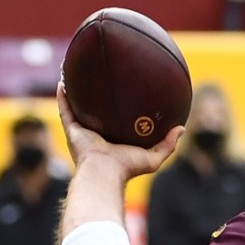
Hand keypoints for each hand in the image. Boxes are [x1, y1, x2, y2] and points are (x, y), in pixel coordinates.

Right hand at [56, 82, 181, 178]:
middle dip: (97, 97)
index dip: (119, 108)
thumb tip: (182, 128)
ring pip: (77, 107)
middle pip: (96, 112)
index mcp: (114, 141)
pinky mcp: (71, 130)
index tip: (125, 92)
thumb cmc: (128, 167)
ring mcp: (82, 132)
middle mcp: (97, 135)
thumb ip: (168, 144)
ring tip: (77, 72)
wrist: (105, 172)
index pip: (117, 122)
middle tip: (102, 78)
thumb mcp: (154, 157)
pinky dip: (63, 95)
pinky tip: (63, 79)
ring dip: (75, 91)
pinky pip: (65, 108)